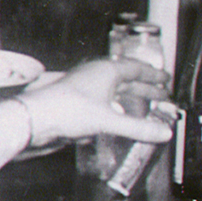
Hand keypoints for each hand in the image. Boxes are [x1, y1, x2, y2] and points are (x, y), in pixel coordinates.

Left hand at [18, 57, 169, 149]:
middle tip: (161, 92)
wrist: (36, 119)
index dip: (153, 75)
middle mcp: (96, 75)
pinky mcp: (77, 100)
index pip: (137, 68)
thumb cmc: (67, 109)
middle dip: (145, 87)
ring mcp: (85, 86)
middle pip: (127, 78)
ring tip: (143, 105)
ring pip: (114, 89)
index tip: (165, 79)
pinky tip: (117, 117)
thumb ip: (138, 127)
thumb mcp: (109, 120)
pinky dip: (115, 106)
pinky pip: (102, 100)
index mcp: (107, 70)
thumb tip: (163, 132)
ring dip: (130, 96)